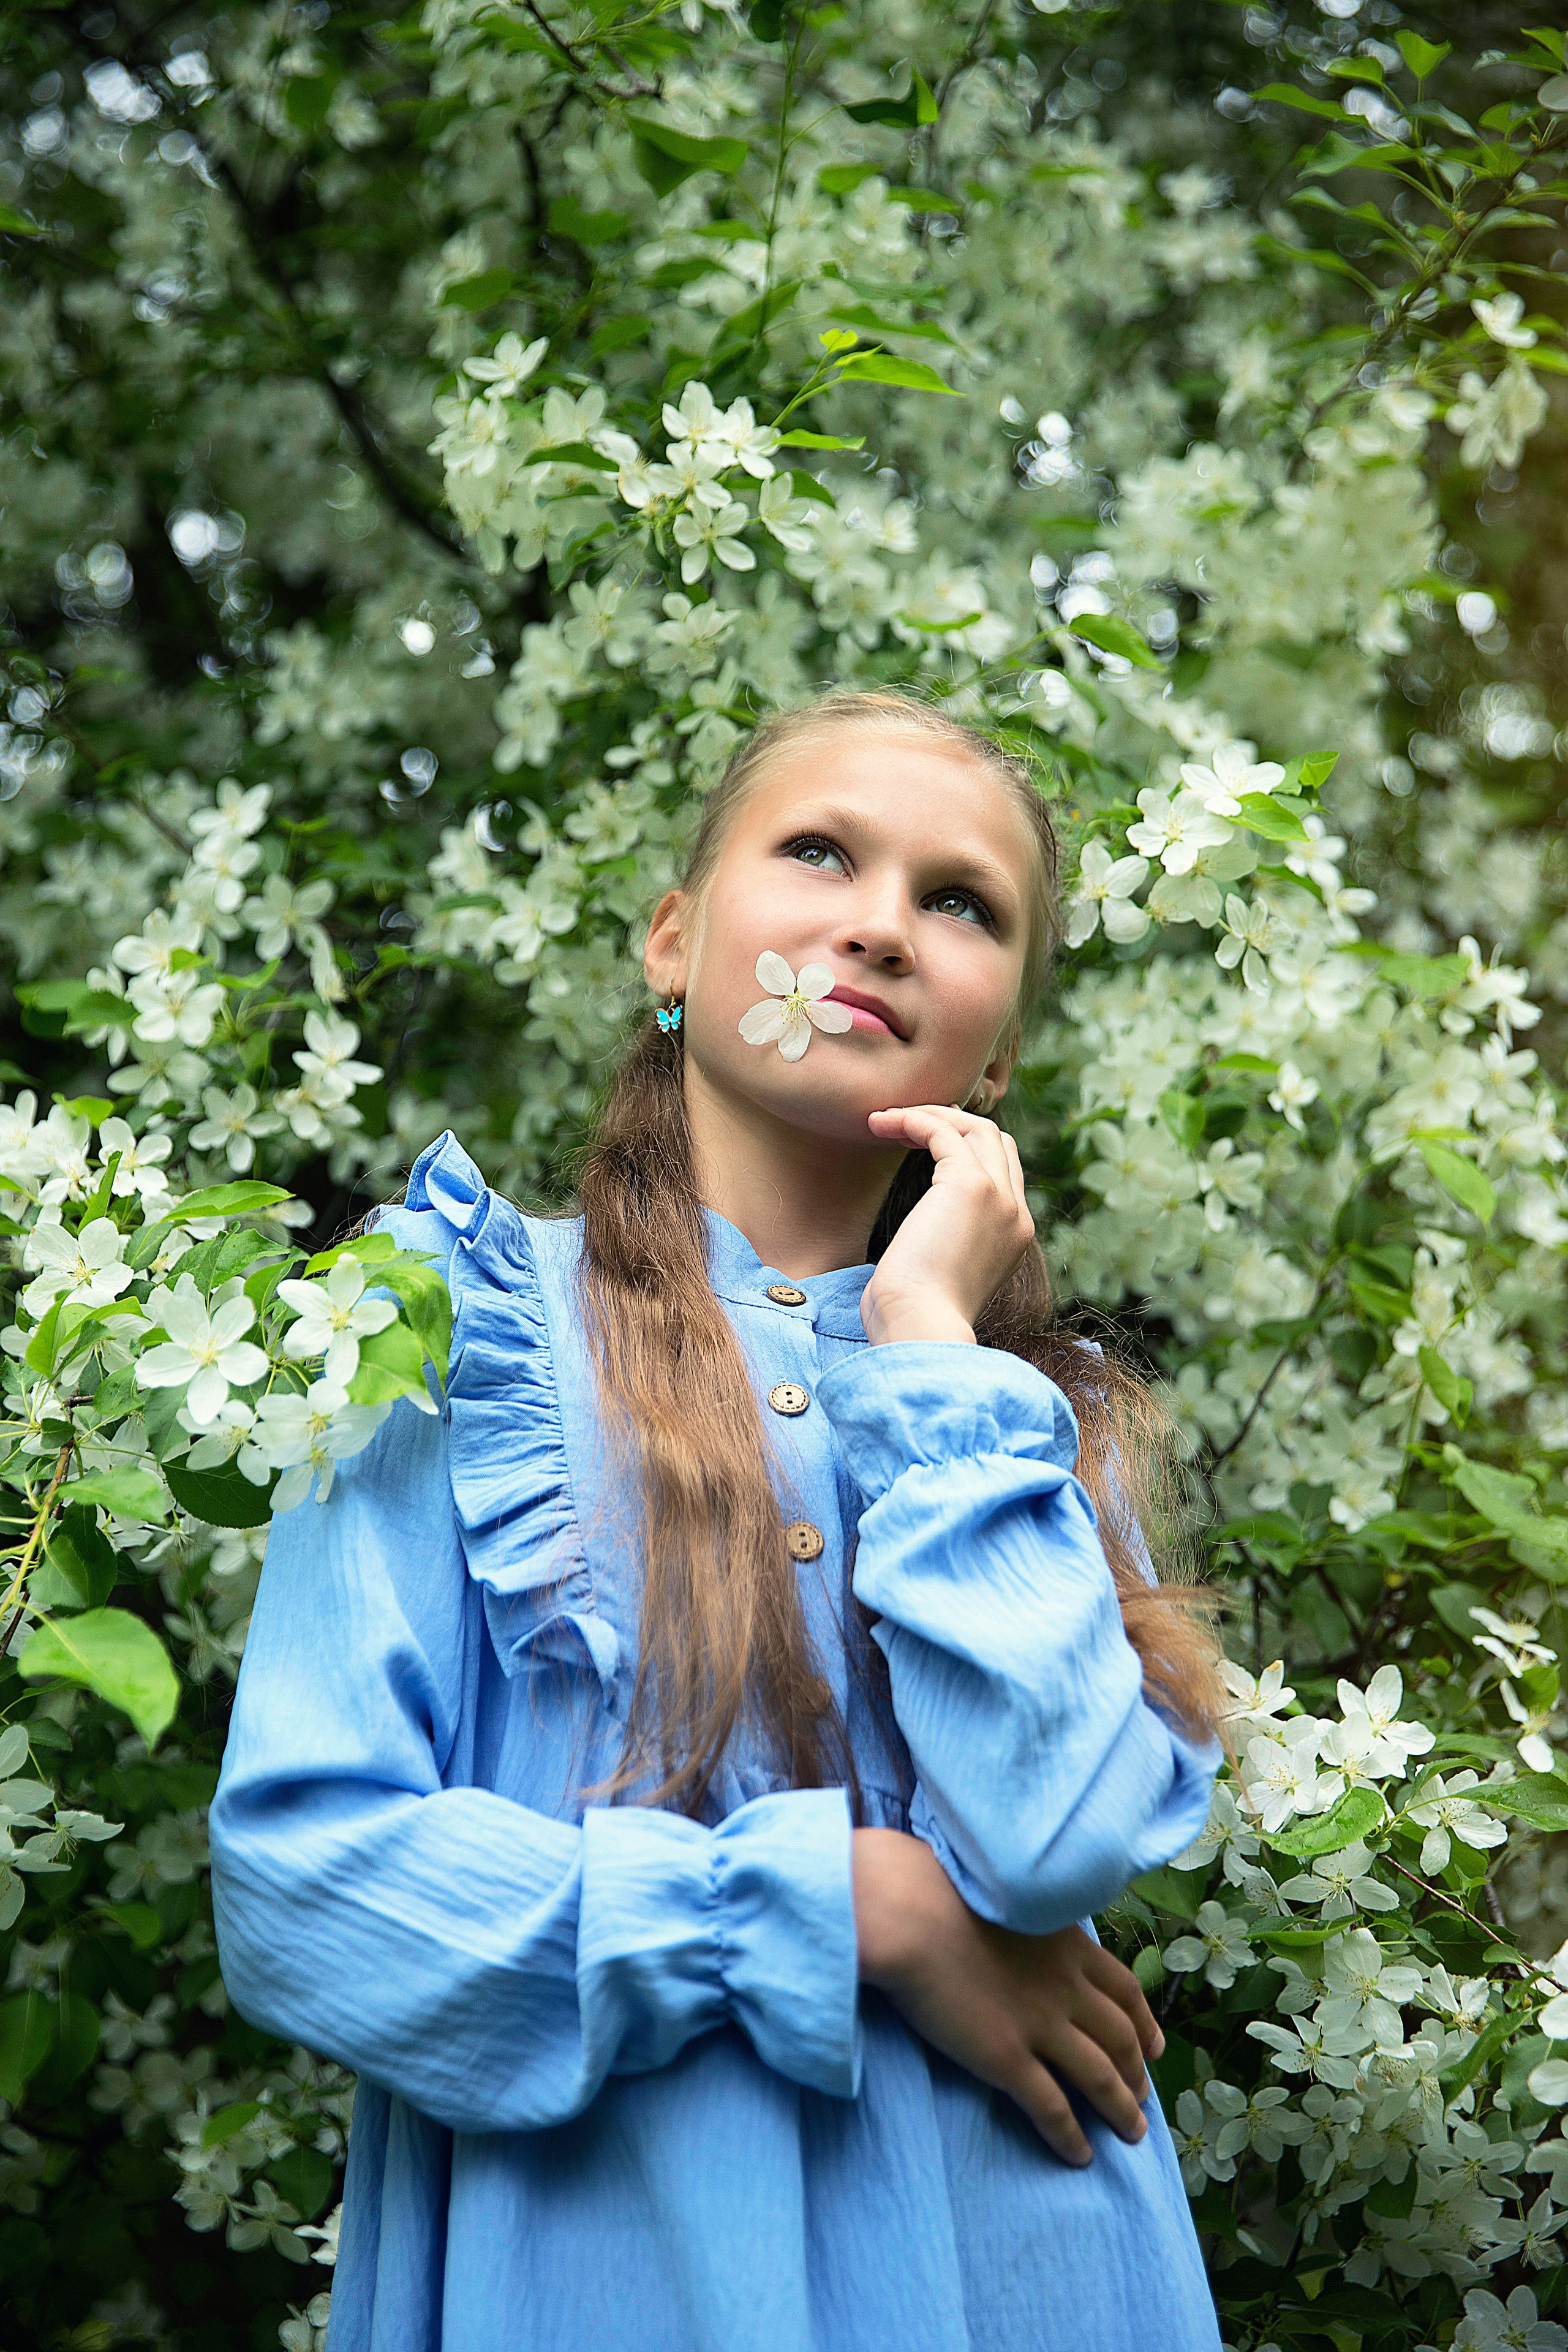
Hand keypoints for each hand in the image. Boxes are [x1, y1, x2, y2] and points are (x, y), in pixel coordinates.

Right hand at [852, 1829, 1160, 2166]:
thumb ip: (1033, 1924)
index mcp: (1068, 1945)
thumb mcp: (1011, 1899)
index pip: (1125, 1990)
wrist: (912, 1916)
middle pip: (1119, 2037)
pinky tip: (1081, 2156)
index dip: (1145, 2023)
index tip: (1155, 2047)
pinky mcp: (1008, 2059)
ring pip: (1099, 2077)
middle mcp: (1066, 1987)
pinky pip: (1052, 2108)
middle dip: (1137, 2072)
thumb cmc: (946, 1894)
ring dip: (1120, 2109)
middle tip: (1142, 2098)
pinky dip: (1071, 2136)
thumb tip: (1034, 1935)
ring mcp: (1040, 2025)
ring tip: (1132, 2134)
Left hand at [861, 1104, 1033, 1346]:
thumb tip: (921, 1237)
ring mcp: (999, 1198)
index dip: (964, 1150)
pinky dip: (914, 1120)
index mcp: (1013, 1238)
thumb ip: (945, 1248)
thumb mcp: (940, 1278)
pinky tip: (882, 1125)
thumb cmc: (913, 1315)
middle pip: (996, 1143)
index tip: (917, 1146)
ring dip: (929, 1116)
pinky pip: (944, 1131)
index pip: (1003, 1173)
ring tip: (885, 1119)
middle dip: (950, 1125)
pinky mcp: (970, 1185)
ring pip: (976, 1128)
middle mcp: (1015, 1215)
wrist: (919, 1328)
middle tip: (902, 1126)